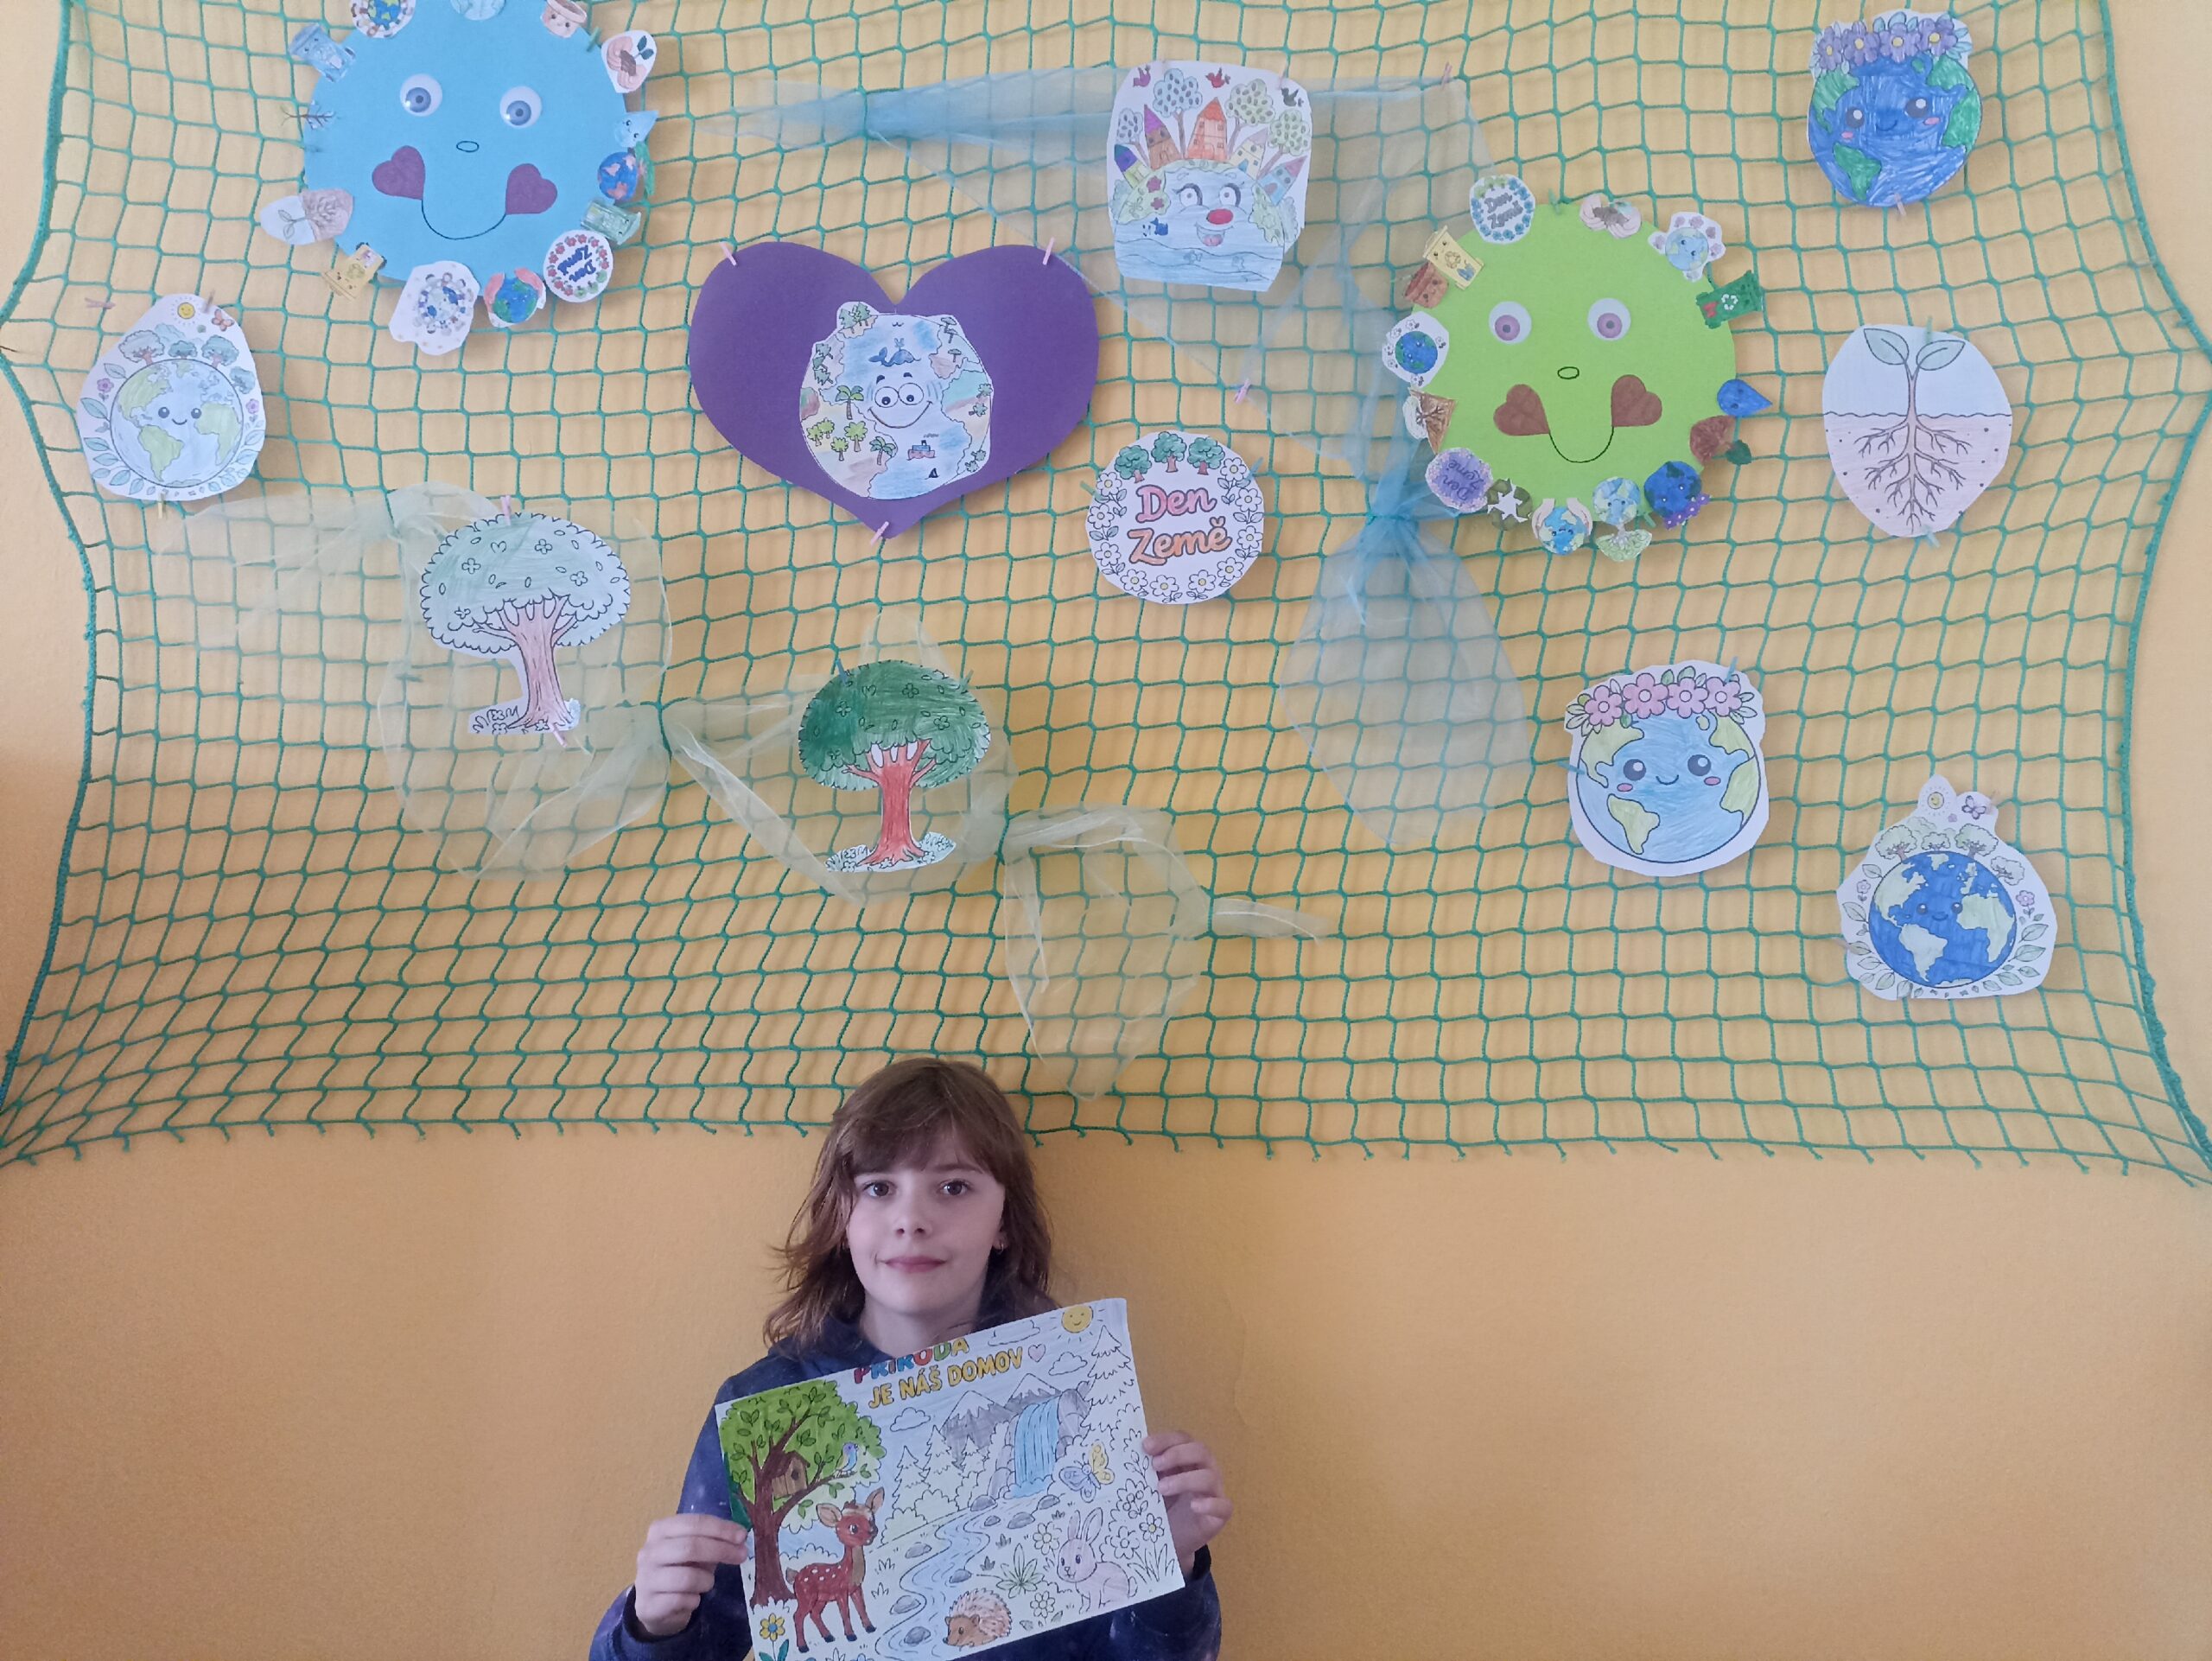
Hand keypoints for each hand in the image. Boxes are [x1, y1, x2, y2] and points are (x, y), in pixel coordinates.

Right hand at [632, 1513, 750, 1638]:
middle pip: (690, 1547)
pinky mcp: (648, 1605)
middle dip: (721, 1550)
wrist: (653, 1607)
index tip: (742, 1536)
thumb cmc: (678, 1570)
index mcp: (660, 1530)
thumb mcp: (692, 1551)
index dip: (720, 1528)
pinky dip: (694, 1601)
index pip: (693, 1523)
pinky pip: (682, 1600)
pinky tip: (692, 1600)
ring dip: (706, 1581)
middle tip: (742, 1555)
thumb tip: (739, 1537)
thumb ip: (711, 1541)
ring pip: (688, 1577)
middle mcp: (649, 1552)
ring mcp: (646, 1579)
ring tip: (706, 1583)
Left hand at [1144, 1431, 1230, 1575]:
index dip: (1166, 1439)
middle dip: (1177, 1454)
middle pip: (1200, 1450)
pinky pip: (1223, 1506)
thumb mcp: (1151, 1485)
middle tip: (1155, 1464)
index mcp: (1188, 1459)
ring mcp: (1215, 1492)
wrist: (1173, 1540)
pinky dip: (1210, 1504)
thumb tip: (1130, 1456)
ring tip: (1162, 1489)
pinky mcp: (1220, 1515)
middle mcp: (1205, 1470)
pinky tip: (1194, 1506)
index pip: (1182, 1439)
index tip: (1146, 1446)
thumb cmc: (1163, 1507)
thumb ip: (1147, 1471)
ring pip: (1209, 1476)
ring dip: (1185, 1480)